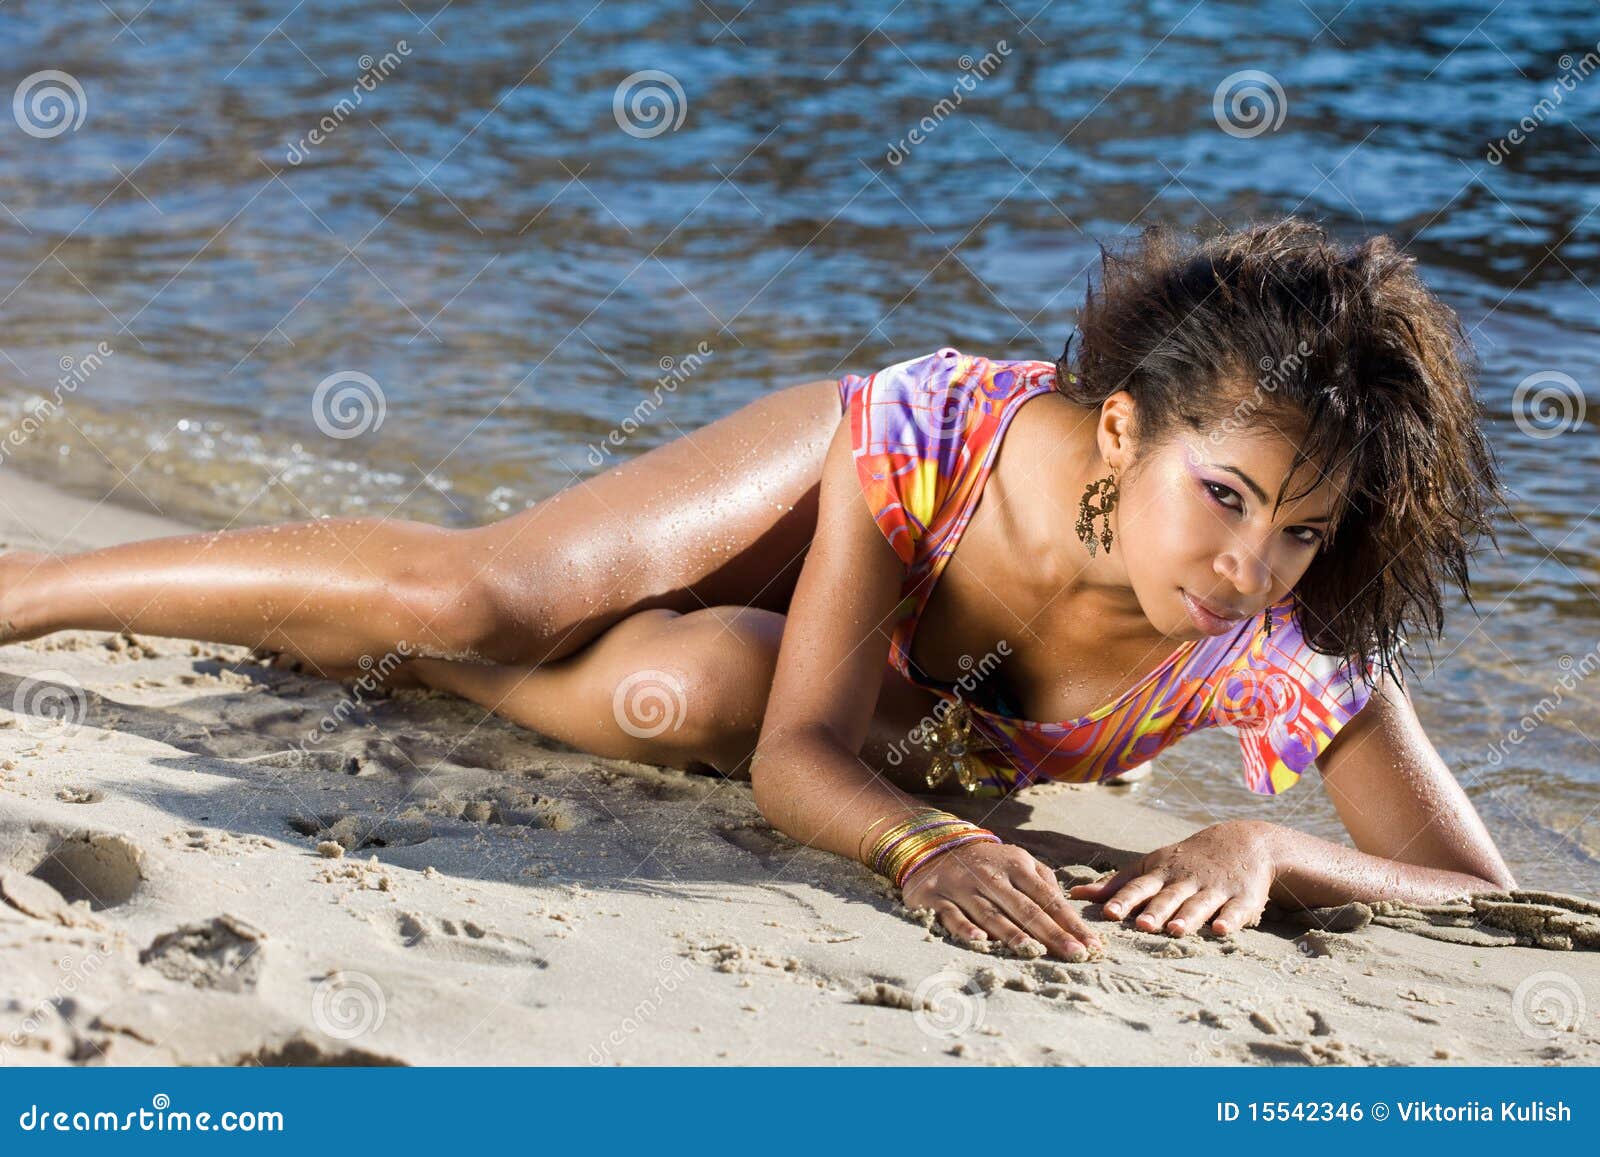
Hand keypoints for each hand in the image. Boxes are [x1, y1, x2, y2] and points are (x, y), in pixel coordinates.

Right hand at [901, 840, 1103, 961]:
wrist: (934, 845)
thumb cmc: (988, 863)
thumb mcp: (1018, 861)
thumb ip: (1043, 882)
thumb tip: (1070, 912)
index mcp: (1016, 865)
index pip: (1048, 899)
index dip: (1071, 923)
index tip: (1092, 946)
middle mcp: (990, 875)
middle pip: (1025, 908)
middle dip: (1052, 933)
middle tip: (1076, 955)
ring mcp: (962, 886)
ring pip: (990, 913)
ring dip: (1012, 933)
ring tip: (1033, 951)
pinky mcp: (934, 897)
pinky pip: (951, 915)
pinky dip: (965, 928)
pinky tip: (980, 941)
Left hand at [1068, 820, 1277, 936]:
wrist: (1244, 842)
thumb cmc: (1185, 860)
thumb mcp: (1151, 865)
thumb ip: (1115, 884)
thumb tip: (1074, 894)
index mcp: (1162, 874)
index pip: (1139, 887)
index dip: (1124, 900)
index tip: (1108, 913)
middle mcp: (1186, 881)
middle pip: (1168, 898)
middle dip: (1155, 911)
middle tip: (1141, 925)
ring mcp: (1215, 889)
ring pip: (1199, 905)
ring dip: (1187, 917)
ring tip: (1175, 930)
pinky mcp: (1242, 899)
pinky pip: (1236, 911)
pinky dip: (1230, 919)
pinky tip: (1222, 930)